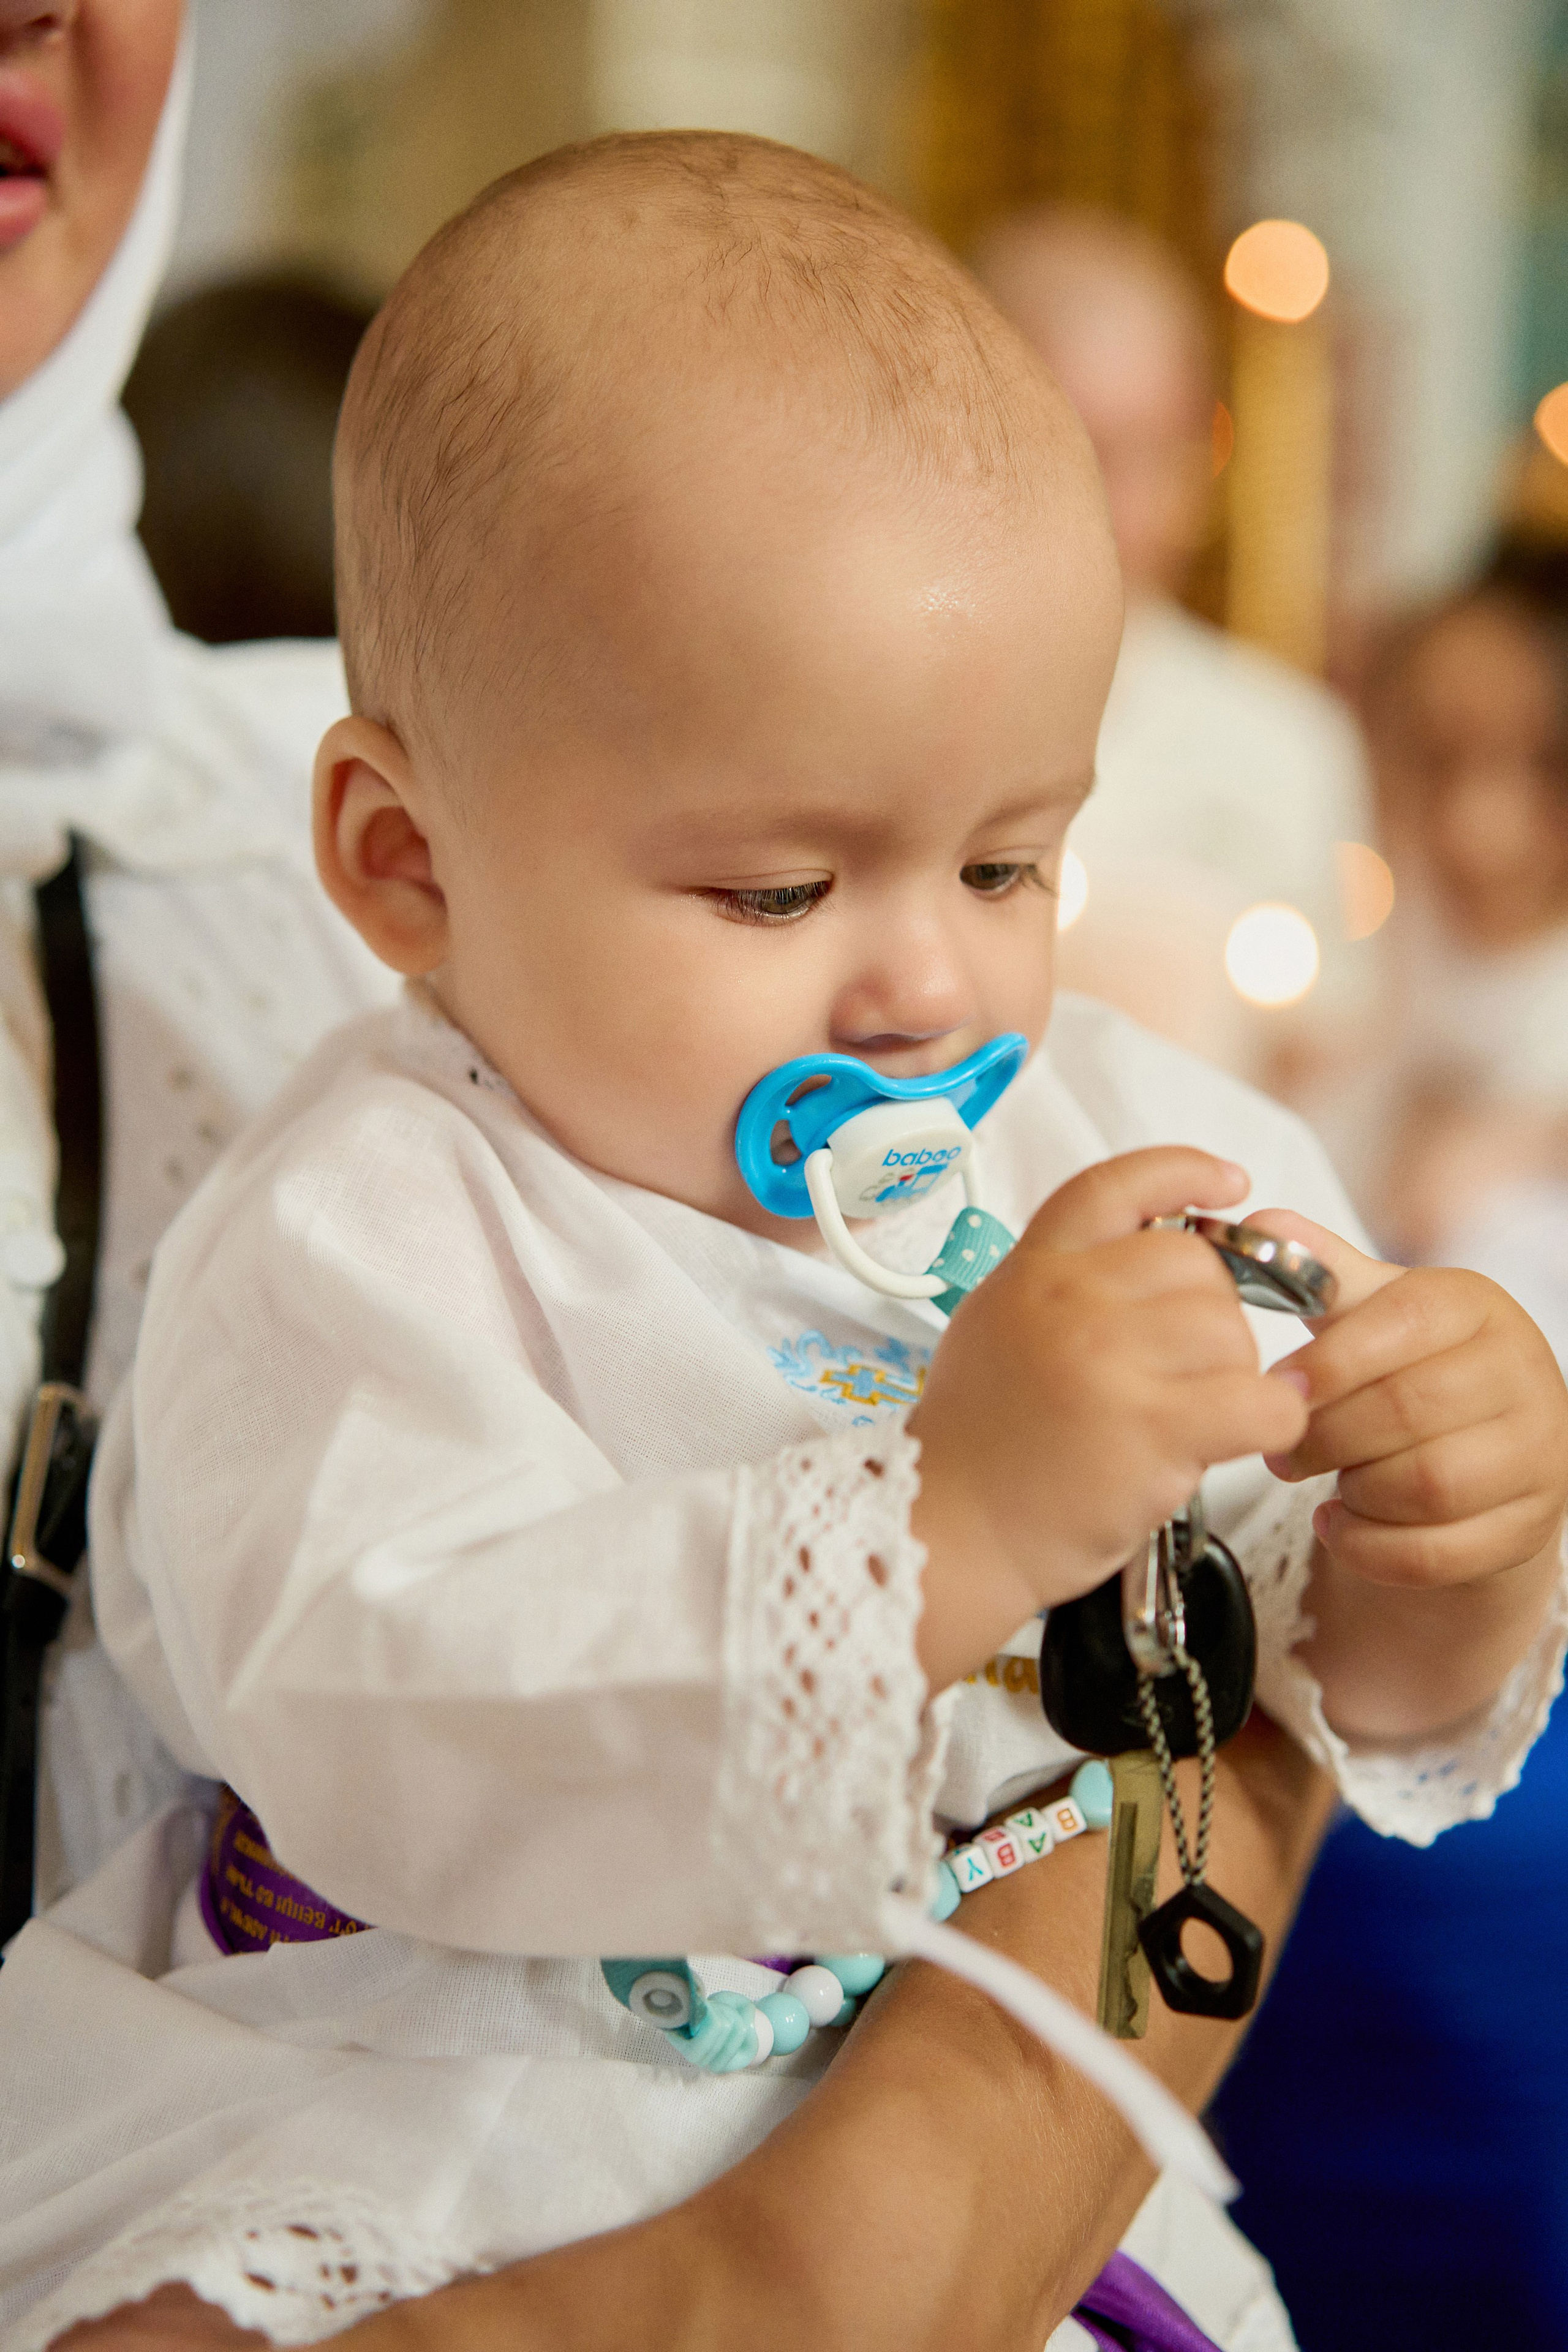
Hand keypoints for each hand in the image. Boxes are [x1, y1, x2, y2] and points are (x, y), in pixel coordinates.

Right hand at [910, 1148, 1309, 1689]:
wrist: (945, 1533)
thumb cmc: (979, 1447)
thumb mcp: (996, 1328)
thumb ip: (1061, 1284)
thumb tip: (1149, 1249)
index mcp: (1032, 1270)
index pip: (1117, 1186)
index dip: (1183, 1172)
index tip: (1229, 1182)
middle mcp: (1068, 1301)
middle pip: (1197, 1266)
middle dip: (1210, 1317)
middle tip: (1185, 1373)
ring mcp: (1108, 1361)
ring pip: (1233, 1332)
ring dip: (1234, 1376)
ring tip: (1191, 1418)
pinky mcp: (1150, 1429)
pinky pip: (1260, 1401)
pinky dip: (1273, 1418)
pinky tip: (1249, 1436)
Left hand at [1251, 1211, 1567, 1739]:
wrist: (1485, 1451)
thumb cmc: (1417, 1370)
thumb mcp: (1374, 1313)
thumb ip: (1319, 1273)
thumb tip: (1258, 1224)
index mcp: (1475, 1308)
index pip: (1401, 1324)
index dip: (1330, 1362)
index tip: (1277, 1387)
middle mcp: (1520, 1373)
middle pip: (1407, 1410)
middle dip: (1327, 1437)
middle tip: (1280, 1451)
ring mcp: (1535, 1452)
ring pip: (1428, 1485)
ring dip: (1355, 1491)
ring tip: (1325, 1482)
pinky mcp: (1528, 1524)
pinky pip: (1439, 1551)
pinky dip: (1371, 1547)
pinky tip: (1339, 1526)